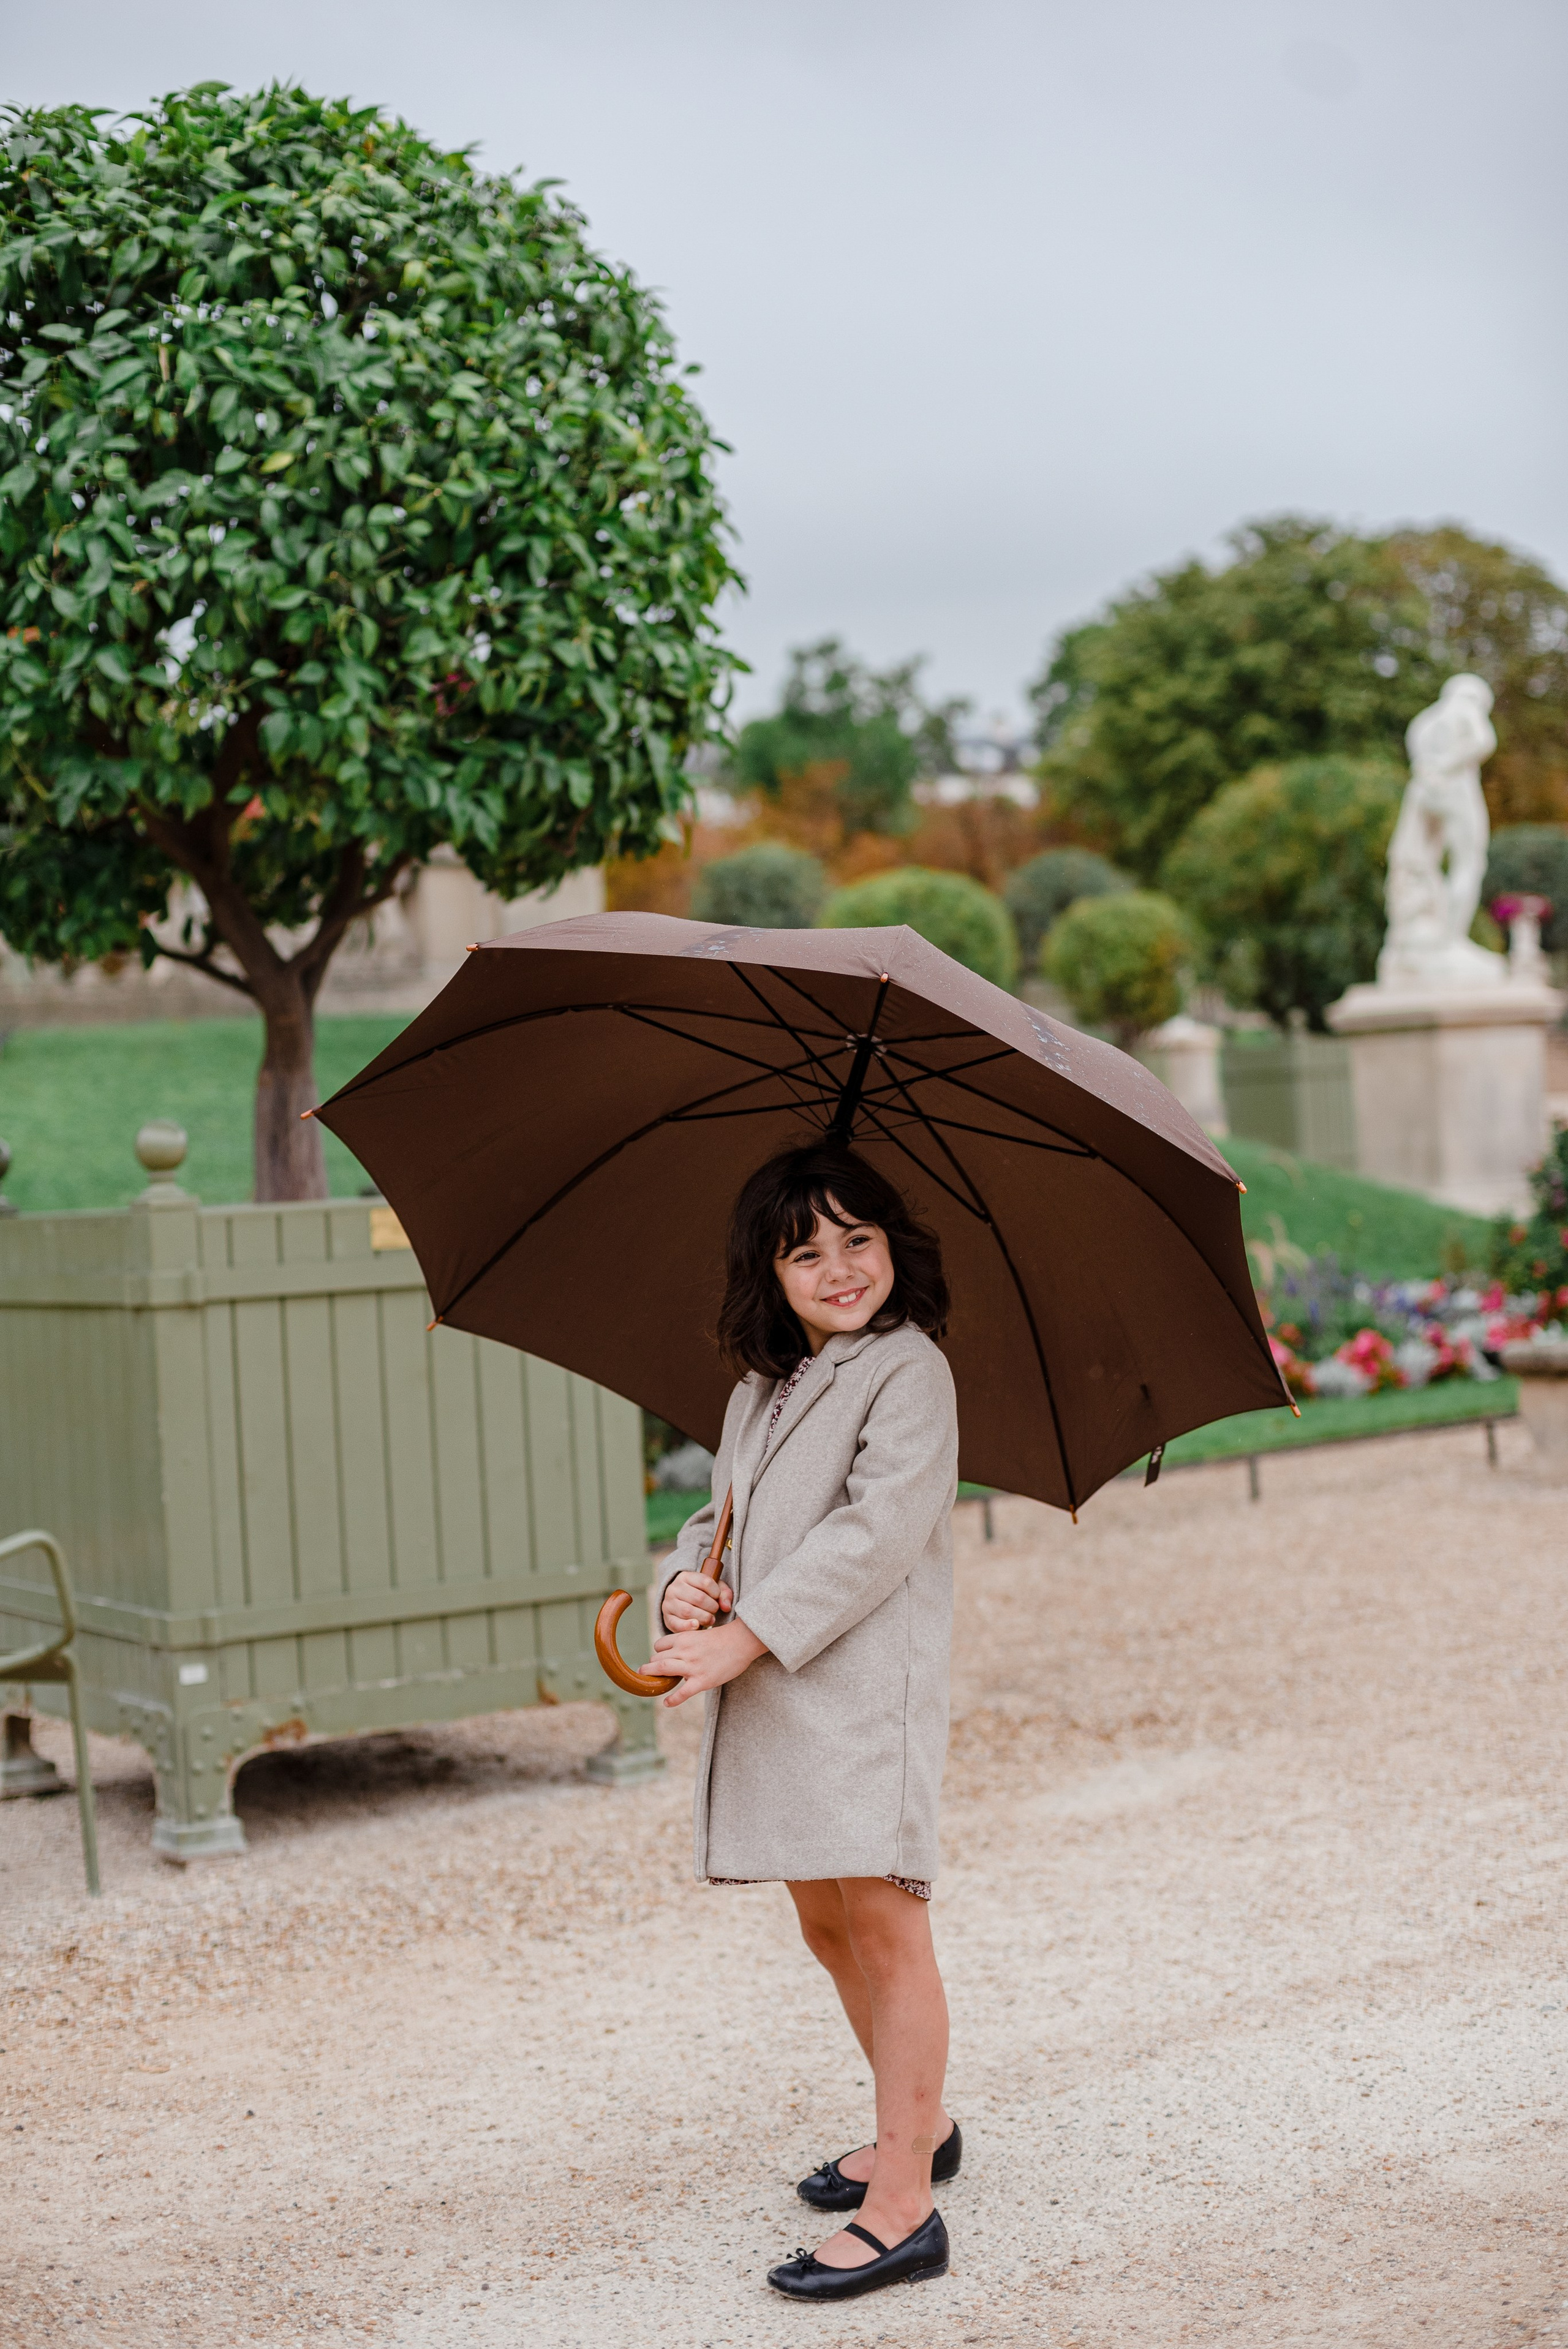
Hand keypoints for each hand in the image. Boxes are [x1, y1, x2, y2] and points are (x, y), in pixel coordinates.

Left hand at [649, 1616, 766, 1706]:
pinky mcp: (702, 1680)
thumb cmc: (725, 1638)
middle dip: (650, 1666)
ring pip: (663, 1669)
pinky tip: (667, 1703)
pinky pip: (682, 1693)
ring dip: (651, 1676)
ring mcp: (692, 1666)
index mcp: (684, 1638)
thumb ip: (688, 1645)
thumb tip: (680, 1656)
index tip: (658, 1659)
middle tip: (645, 1672)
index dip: (657, 1652)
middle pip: (657, 1658)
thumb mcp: (701, 1635)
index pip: (660, 1645)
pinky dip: (672, 1699)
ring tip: (646, 1683)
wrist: (742, 1641)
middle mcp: (685, 1650)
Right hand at [661, 1570, 732, 1631]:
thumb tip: (726, 1607)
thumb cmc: (701, 1595)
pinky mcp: (667, 1618)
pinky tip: (697, 1626)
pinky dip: (689, 1627)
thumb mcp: (713, 1589)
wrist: (682, 1603)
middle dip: (711, 1607)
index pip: (705, 1581)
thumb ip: (724, 1594)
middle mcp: (674, 1588)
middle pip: (698, 1597)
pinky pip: (677, 1624)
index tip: (717, 1597)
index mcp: (685, 1576)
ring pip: (688, 1611)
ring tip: (710, 1619)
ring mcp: (668, 1603)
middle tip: (715, 1610)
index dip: (716, 1591)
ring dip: (703, 1617)